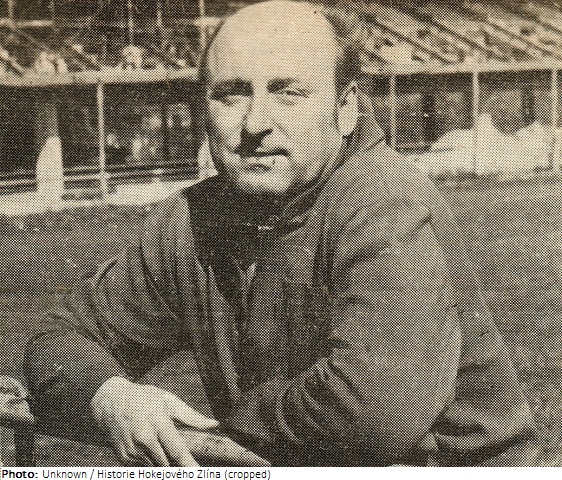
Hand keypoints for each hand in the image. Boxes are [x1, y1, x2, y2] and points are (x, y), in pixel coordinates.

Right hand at [91, 377, 218, 465]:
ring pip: (156, 467)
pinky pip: (143, 467)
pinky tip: (150, 449)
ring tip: (160, 444)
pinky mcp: (123, 457)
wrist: (110, 401)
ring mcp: (131, 449)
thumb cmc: (144, 398)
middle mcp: (143, 437)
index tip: (197, 473)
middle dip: (178, 467)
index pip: (176, 448)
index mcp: (157, 420)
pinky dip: (151, 462)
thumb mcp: (168, 400)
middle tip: (188, 466)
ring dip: (164, 463)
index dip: (188, 465)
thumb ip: (191, 416)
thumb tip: (215, 424)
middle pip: (166, 463)